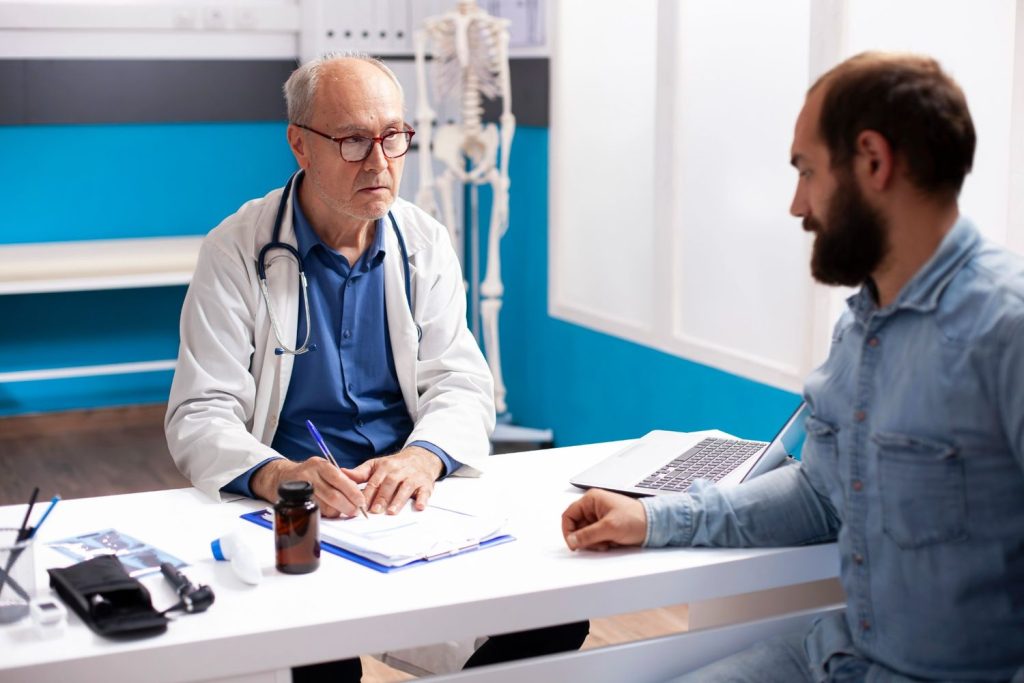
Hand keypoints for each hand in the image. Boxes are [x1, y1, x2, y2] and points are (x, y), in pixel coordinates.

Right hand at [251, 457, 366, 517]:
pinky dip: (327, 513)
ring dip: (338, 512)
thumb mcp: (323, 468)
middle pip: (333, 495)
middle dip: (347, 505)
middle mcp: (309, 475)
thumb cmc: (308, 473)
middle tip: (355, 510)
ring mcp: (301, 488)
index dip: (352, 492)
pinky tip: (331, 511)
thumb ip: (338, 477)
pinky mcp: (296, 501)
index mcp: (320, 465)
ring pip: (325, 506)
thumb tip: (357, 493)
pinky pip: (316, 511)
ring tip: (344, 511)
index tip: (361, 501)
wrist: (281, 476)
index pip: (339, 479)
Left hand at [347, 446, 442, 514]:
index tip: (360, 504)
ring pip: (405, 488)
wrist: (420, 458)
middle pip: (389, 484)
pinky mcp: (425, 484)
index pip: (374, 481)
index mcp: (385, 467)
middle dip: (382, 498)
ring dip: (399, 500)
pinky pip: (424, 492)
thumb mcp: (376, 465)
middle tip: (375, 511)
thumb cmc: (395, 465)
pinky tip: (419, 506)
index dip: (367, 493)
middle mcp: (399, 471)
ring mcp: (413, 477)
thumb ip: (360, 472)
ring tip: (392, 512)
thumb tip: (342, 473)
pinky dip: (422, 499)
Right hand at [561, 489, 647, 550]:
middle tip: (597, 543)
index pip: (569, 515)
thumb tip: (571, 541)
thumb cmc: (636, 518)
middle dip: (585, 538)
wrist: (654, 525)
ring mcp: (599, 517)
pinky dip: (600, 543)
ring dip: (594, 542)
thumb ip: (587, 535)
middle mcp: (594, 507)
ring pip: (585, 534)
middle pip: (577, 526)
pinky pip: (594, 538)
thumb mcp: (609, 527)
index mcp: (592, 499)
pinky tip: (611, 542)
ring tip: (607, 542)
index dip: (568, 530)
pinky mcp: (605, 526)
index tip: (573, 544)